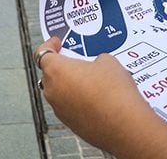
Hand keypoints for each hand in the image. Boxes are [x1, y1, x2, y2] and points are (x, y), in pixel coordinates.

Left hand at [34, 37, 166, 157]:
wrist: (124, 124)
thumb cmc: (113, 90)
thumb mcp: (108, 61)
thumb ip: (95, 59)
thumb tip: (96, 66)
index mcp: (57, 71)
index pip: (42, 54)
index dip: (49, 45)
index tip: (58, 42)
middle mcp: (53, 91)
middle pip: (50, 74)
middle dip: (63, 66)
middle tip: (79, 60)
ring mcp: (60, 110)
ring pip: (59, 91)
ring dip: (70, 84)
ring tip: (92, 79)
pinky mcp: (70, 123)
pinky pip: (69, 106)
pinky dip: (78, 100)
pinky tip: (97, 97)